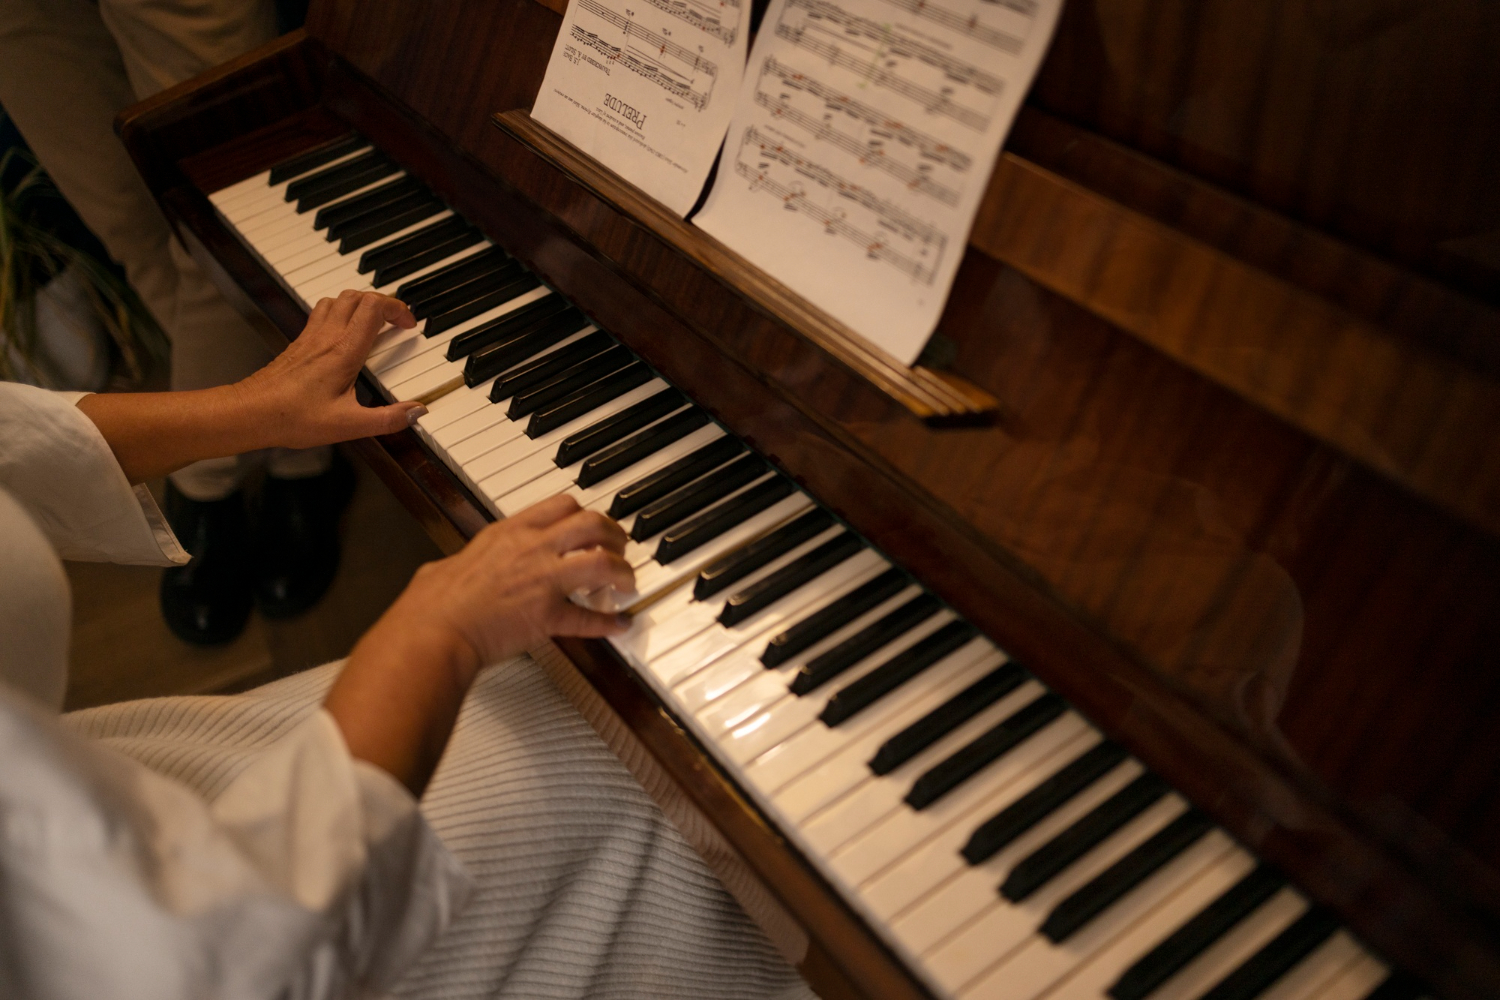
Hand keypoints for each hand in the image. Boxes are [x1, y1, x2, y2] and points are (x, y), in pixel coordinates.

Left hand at [238, 289, 424, 447]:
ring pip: (337, 299)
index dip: (397, 309)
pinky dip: (340, 313)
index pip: (374, 308)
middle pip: (357, 296)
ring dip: (360, 303)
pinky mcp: (298, 343)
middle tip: (396, 320)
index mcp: (344, 351)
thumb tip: (416, 412)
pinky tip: (343, 334)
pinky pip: (322, 313)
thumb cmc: (293, 417)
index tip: (409, 324)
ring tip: (374, 321)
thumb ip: (387, 419)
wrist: (251, 412)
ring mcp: (310, 337)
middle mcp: (327, 337)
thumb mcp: (348, 425)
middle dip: (382, 302)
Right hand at [370, 495, 634, 680]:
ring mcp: (542, 582)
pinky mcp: (546, 617)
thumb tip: (450, 569)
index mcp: (510, 533)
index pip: (562, 505)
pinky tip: (621, 624)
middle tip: (621, 548)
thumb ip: (467, 561)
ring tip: (627, 582)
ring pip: (601, 563)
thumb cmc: (433, 604)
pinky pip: (588, 618)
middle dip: (614, 534)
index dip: (585, 514)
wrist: (434, 631)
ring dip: (621, 572)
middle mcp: (531, 550)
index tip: (594, 526)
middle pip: (591, 524)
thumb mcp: (452, 563)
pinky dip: (609, 623)